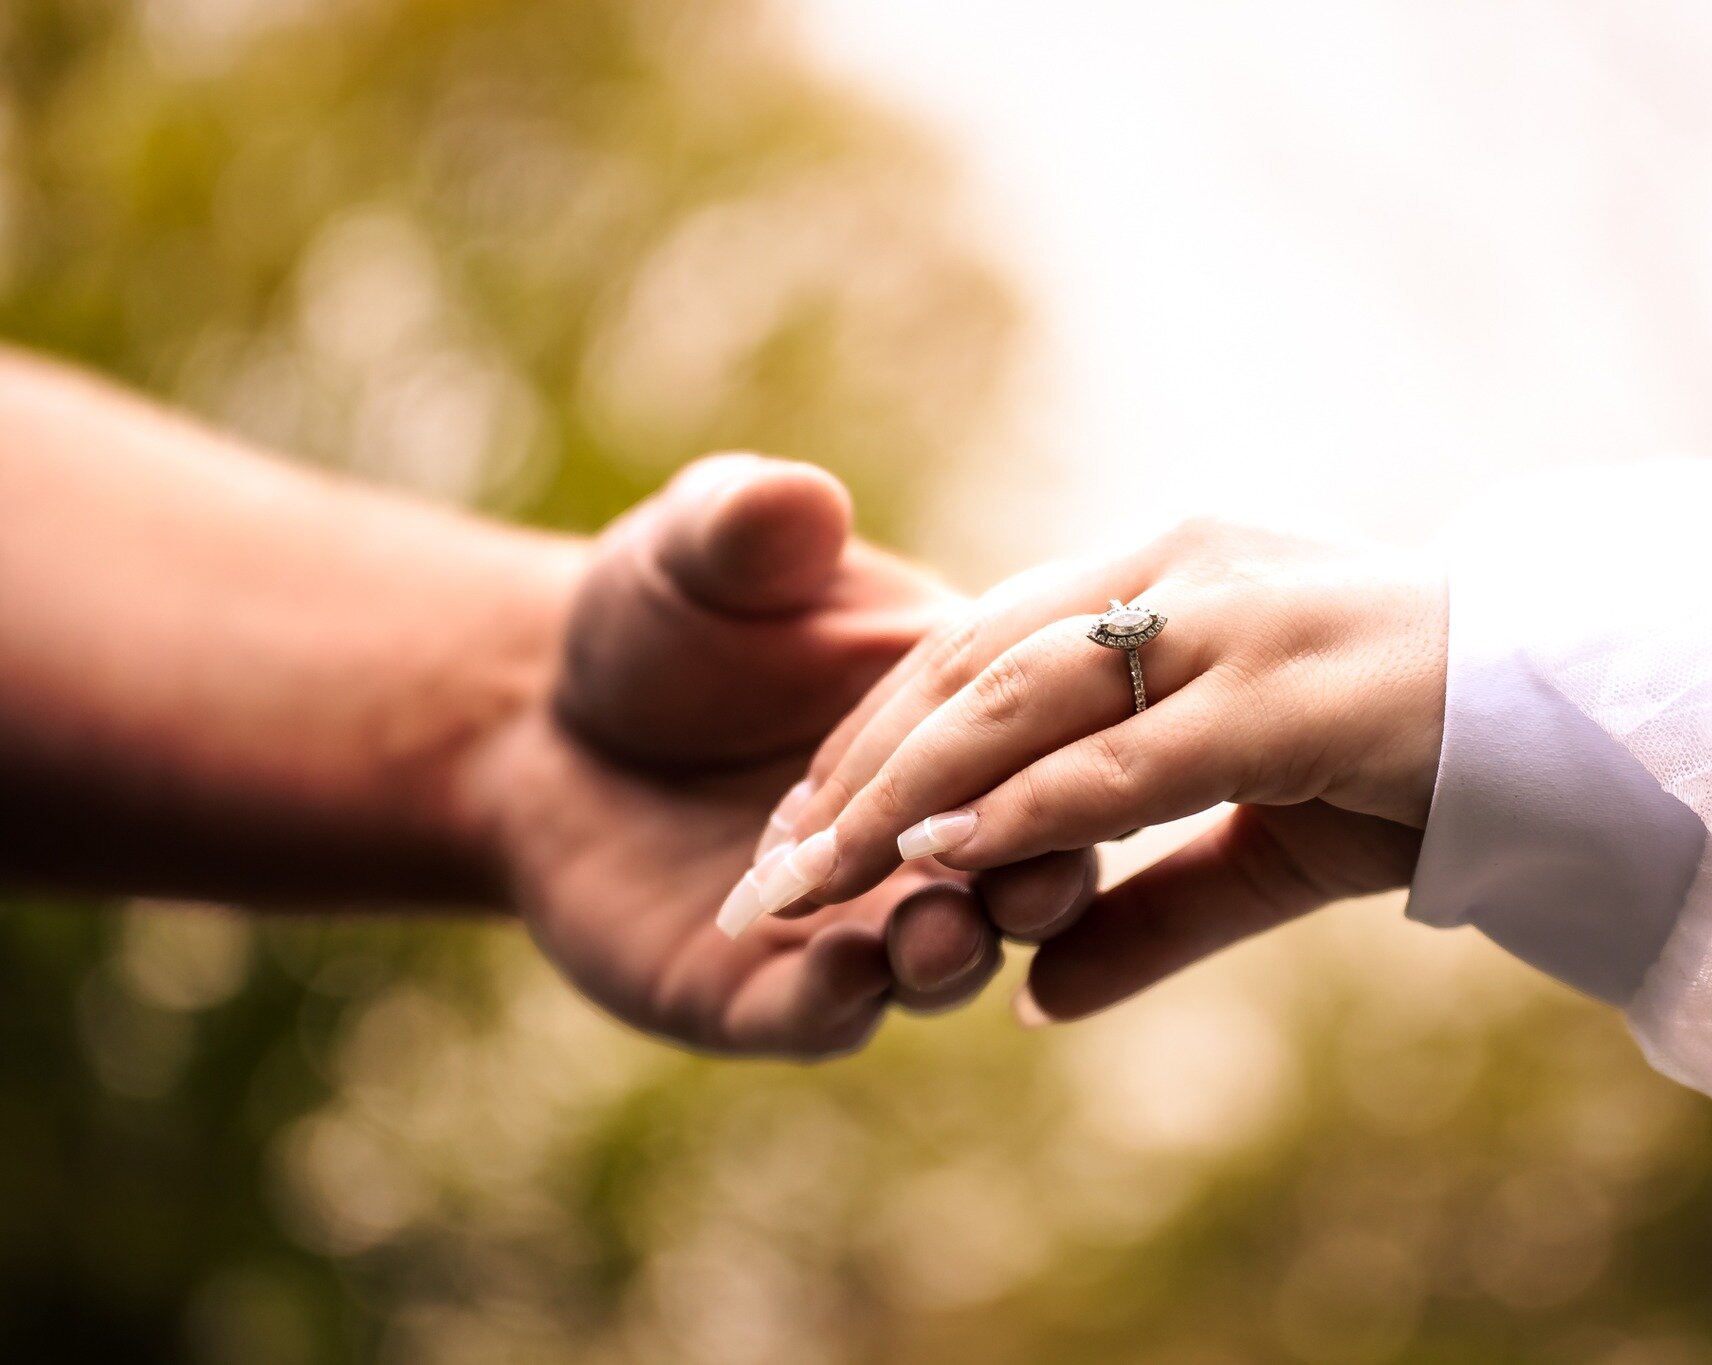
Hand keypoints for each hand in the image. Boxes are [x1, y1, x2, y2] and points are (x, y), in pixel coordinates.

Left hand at [459, 456, 1092, 1056]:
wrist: (539, 722)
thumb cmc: (655, 620)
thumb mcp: (697, 552)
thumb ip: (746, 524)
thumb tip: (795, 496)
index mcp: (956, 718)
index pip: (1032, 736)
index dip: (1045, 750)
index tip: (1057, 758)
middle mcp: (928, 830)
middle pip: (1021, 864)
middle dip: (1036, 878)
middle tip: (1031, 880)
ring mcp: (854, 919)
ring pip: (939, 957)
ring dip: (953, 953)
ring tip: (938, 933)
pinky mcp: (759, 991)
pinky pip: (820, 1016)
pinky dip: (841, 1004)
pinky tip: (842, 974)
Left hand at [726, 518, 1445, 1020]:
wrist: (1604, 723)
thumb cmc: (1427, 766)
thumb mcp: (1262, 844)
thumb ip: (1148, 911)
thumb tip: (1037, 999)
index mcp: (1167, 569)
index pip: (976, 643)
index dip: (875, 735)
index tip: (800, 829)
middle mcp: (1184, 565)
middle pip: (967, 662)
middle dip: (855, 769)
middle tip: (766, 870)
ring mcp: (1234, 612)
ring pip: (1019, 695)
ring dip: (903, 791)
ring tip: (813, 877)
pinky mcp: (1287, 686)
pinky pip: (1124, 751)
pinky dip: (1025, 806)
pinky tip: (943, 859)